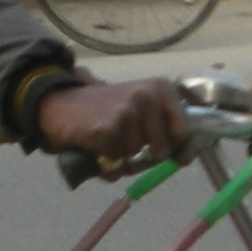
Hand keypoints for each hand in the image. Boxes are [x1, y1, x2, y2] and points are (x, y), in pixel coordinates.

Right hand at [35, 78, 183, 173]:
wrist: (64, 105)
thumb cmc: (110, 113)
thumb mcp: (144, 112)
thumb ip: (169, 131)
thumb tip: (187, 157)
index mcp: (162, 88)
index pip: (184, 132)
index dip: (179, 150)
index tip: (171, 156)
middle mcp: (146, 95)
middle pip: (161, 151)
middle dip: (145, 157)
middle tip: (126, 143)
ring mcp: (126, 110)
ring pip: (136, 158)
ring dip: (122, 159)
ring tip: (109, 141)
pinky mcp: (106, 127)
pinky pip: (116, 163)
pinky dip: (105, 162)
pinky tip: (96, 145)